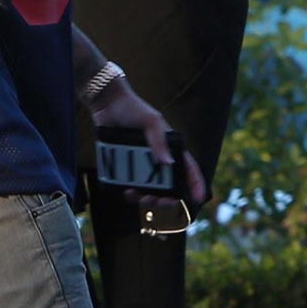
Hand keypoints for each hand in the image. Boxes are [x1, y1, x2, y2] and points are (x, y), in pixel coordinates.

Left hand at [87, 79, 206, 205]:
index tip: (199, 199)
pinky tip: (127, 192)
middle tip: (159, 202)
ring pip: (151, 192)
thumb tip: (168, 163)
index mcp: (171, 149)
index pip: (188, 169)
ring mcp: (142, 167)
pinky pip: (132, 188)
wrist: (107, 105)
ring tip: (140, 197)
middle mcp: (159, 161)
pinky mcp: (126, 170)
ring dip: (148, 200)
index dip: (196, 185)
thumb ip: (159, 141)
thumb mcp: (151, 122)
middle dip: (167, 201)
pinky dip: (131, 195)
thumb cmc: (134, 109)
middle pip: (170, 188)